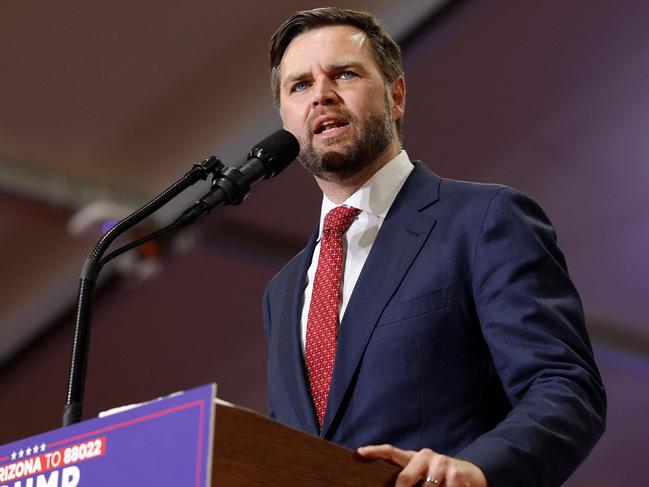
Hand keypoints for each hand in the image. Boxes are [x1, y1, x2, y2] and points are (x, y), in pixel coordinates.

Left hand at [357, 444, 487, 486]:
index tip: (360, 451)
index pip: (392, 451)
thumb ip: (408, 477)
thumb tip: (388, 485)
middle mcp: (428, 457)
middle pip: (405, 479)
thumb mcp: (422, 473)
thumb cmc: (439, 477)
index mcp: (415, 457)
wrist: (471, 474)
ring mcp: (443, 464)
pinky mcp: (457, 475)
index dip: (376, 450)